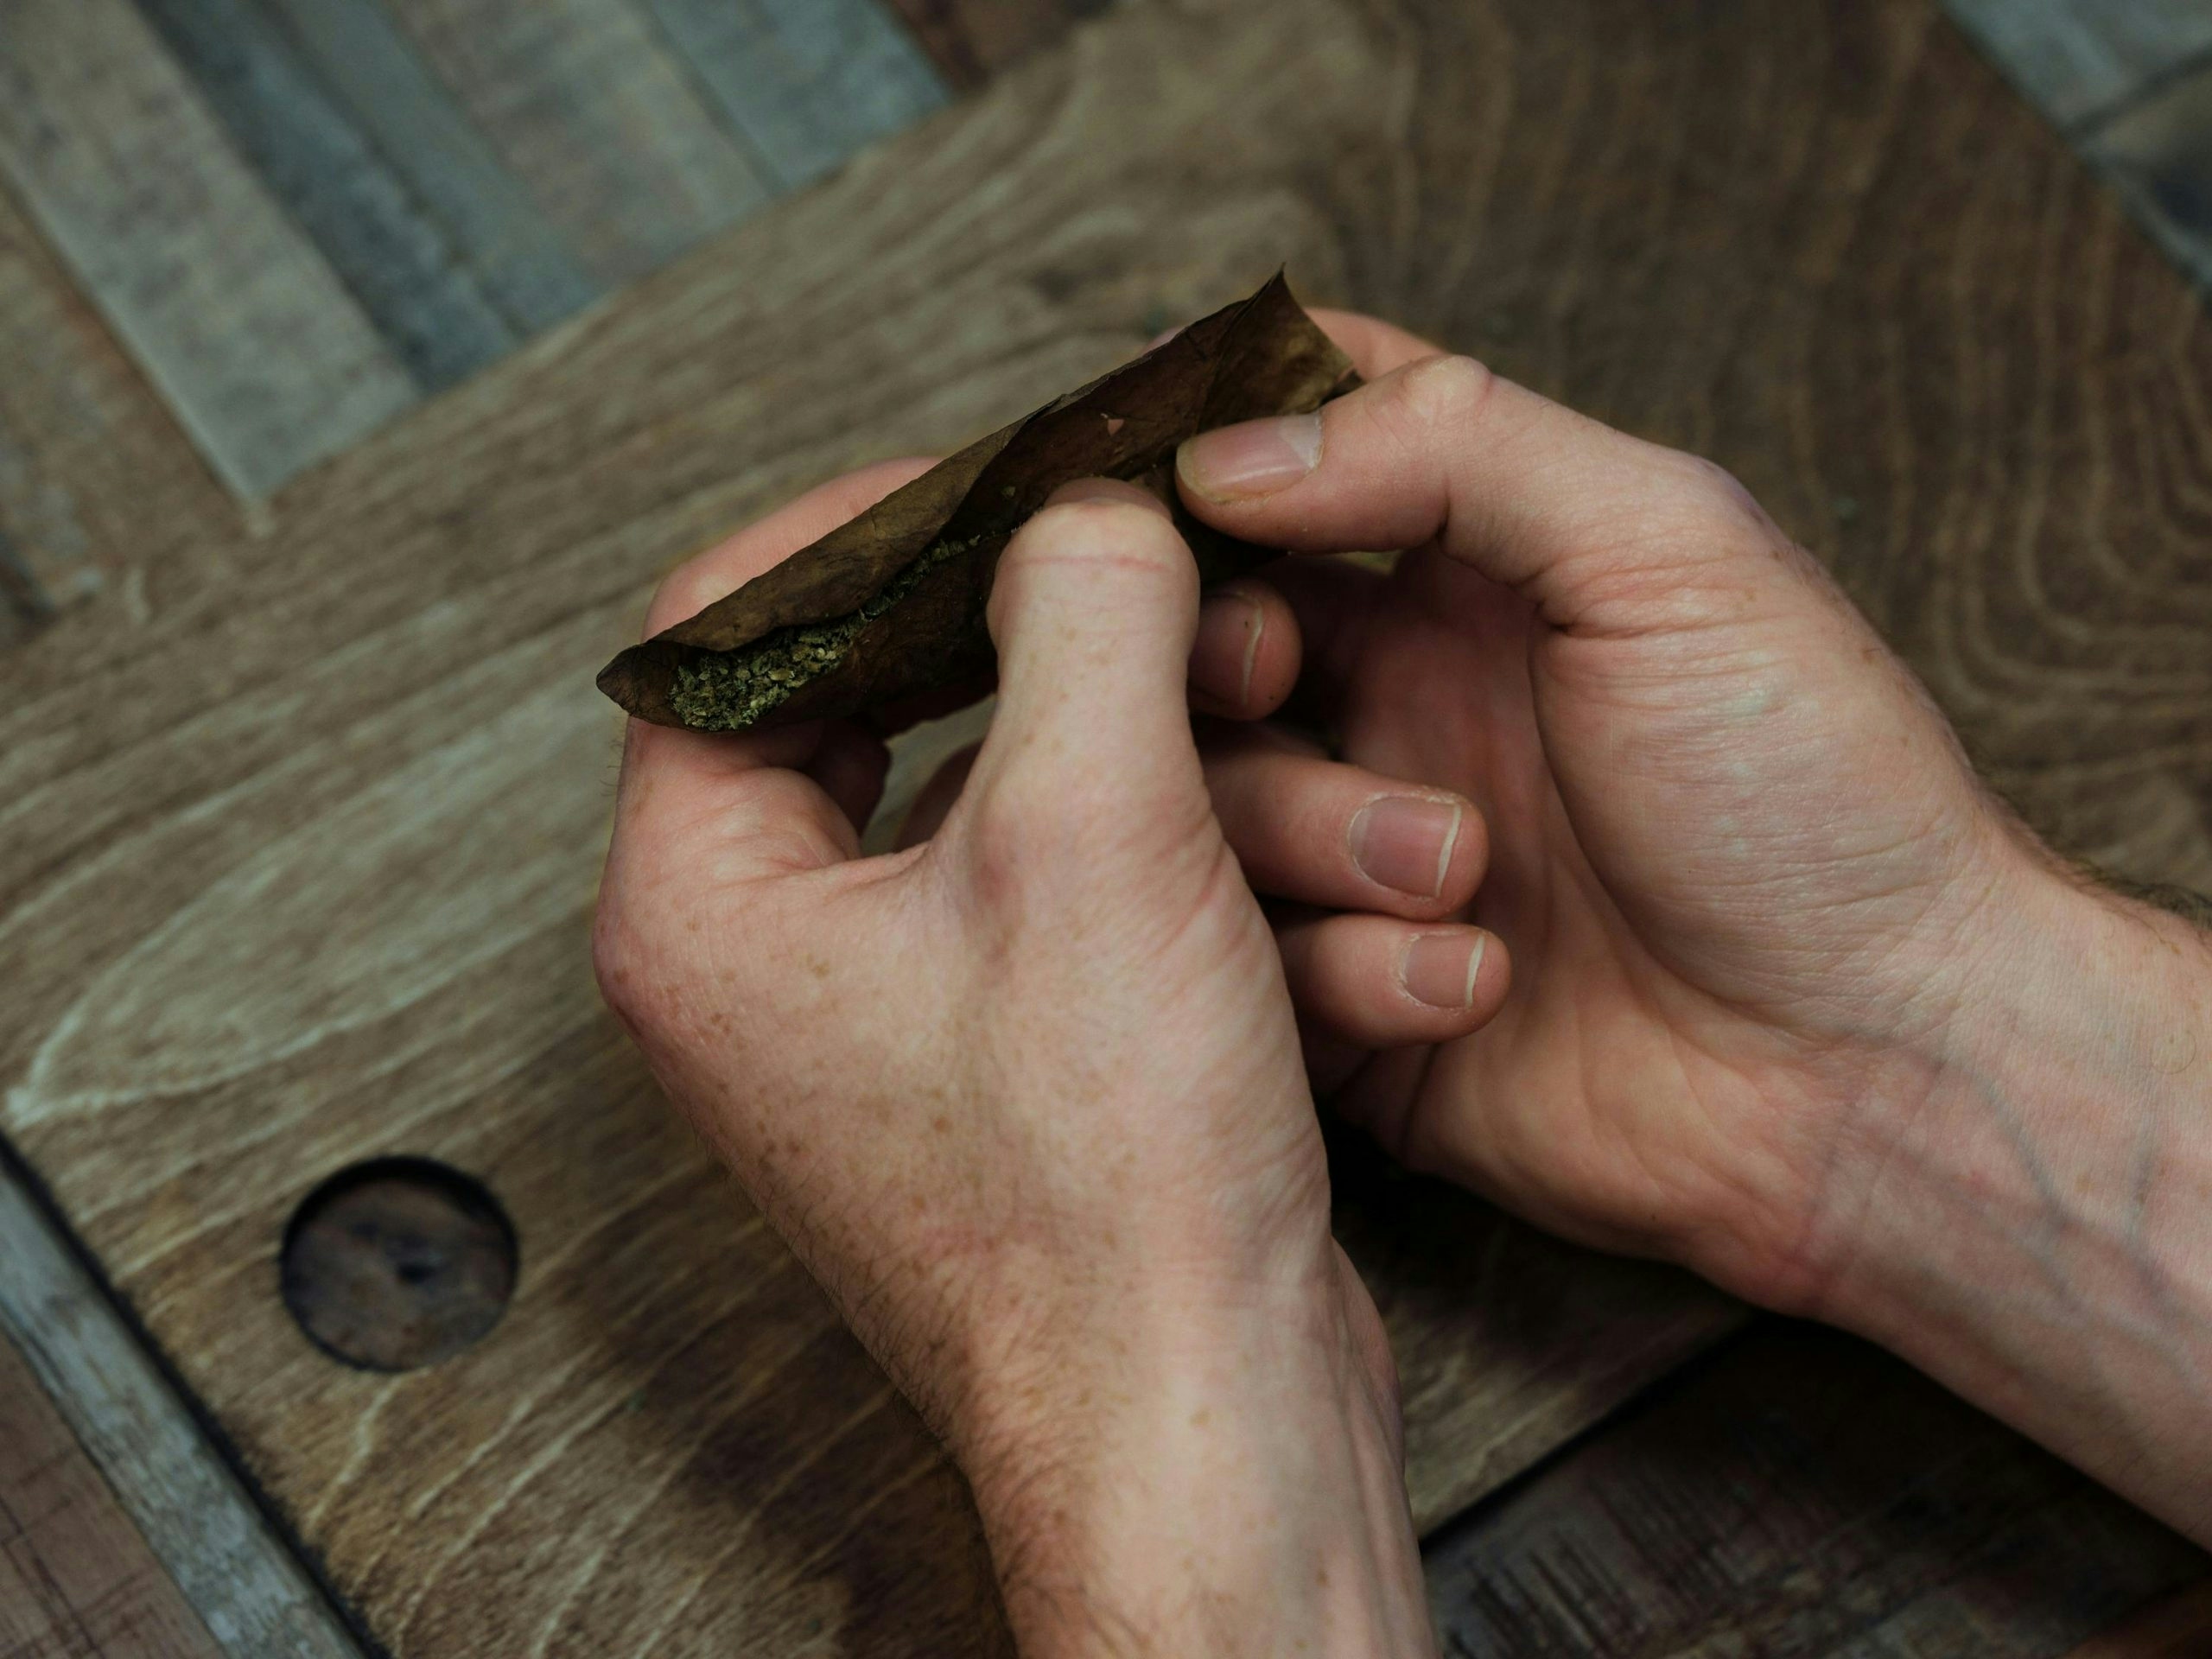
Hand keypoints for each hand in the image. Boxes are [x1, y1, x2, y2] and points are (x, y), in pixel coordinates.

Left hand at [595, 474, 1436, 1654]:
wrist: (1205, 1427)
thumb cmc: (1106, 1193)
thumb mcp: (1093, 836)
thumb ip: (1080, 613)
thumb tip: (1086, 500)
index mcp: (708, 898)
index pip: (738, 620)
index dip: (882, 522)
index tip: (1015, 478)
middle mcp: (778, 960)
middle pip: (920, 707)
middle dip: (1107, 665)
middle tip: (1199, 604)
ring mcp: (900, 1018)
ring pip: (1051, 819)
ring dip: (1229, 803)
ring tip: (1381, 839)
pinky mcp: (1017, 1066)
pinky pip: (1113, 915)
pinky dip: (1235, 902)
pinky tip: (1376, 935)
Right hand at [1173, 313, 2211, 1543]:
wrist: (1874, 1064)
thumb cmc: (1809, 788)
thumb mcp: (1668, 551)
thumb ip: (1454, 449)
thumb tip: (1230, 448)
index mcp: (1478, 574)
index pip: (1296, 456)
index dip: (1210, 446)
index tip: (1145, 473)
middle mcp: (1405, 699)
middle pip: (1206, 632)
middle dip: (1211, 647)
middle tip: (1268, 672)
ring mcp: (1368, 853)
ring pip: (1204, 803)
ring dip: (1304, 822)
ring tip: (1456, 863)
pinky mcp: (1352, 1004)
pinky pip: (1252, 961)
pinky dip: (1340, 964)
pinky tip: (1472, 980)